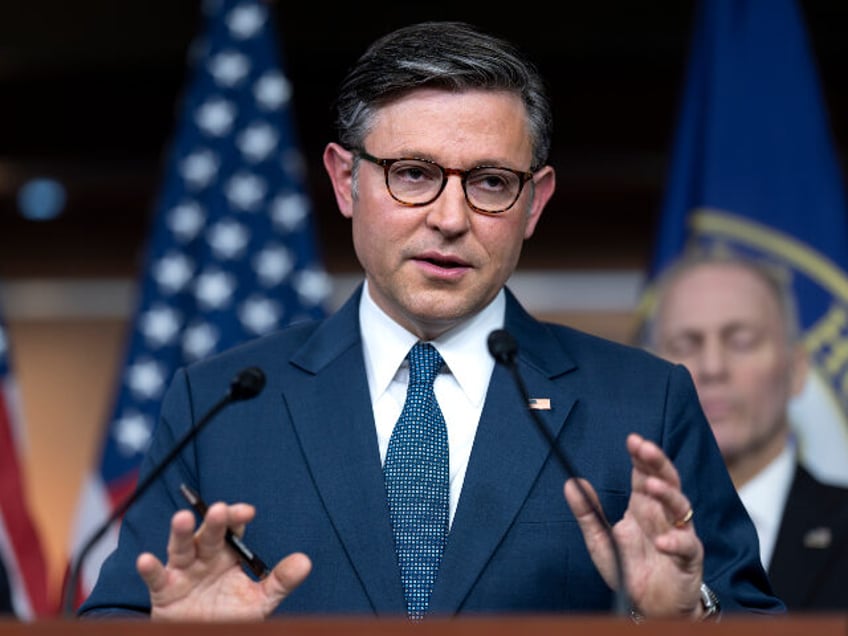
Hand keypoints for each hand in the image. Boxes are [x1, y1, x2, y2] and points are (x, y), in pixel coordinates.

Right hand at [136, 501, 311, 620]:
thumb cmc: (230, 615)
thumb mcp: (259, 601)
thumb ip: (280, 581)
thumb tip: (305, 562)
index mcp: (227, 554)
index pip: (233, 529)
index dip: (238, 517)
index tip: (248, 511)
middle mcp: (204, 557)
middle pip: (208, 534)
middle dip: (214, 523)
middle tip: (220, 510)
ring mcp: (183, 572)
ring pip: (180, 548)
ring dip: (181, 533)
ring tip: (182, 519)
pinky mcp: (164, 591)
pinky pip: (156, 577)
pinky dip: (150, 568)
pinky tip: (146, 559)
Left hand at [564, 432, 703, 618]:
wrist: (649, 607)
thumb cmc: (628, 569)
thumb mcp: (600, 540)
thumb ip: (587, 512)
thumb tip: (571, 482)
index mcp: (642, 507)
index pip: (644, 474)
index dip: (641, 457)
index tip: (632, 439)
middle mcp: (663, 516)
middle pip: (666, 481)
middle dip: (657, 463)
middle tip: (645, 448)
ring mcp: (679, 534)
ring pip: (681, 507)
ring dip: (667, 494)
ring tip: (650, 486)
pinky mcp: (689, 559)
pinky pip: (687, 546)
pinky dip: (675, 541)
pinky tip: (661, 541)